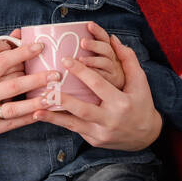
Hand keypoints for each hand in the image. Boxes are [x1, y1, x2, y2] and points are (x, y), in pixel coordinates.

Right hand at [0, 31, 59, 140]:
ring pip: (16, 109)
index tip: (40, 46)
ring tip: (54, 95)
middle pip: (13, 86)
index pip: (1, 62)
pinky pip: (12, 124)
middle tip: (57, 73)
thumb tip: (16, 37)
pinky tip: (43, 111)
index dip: (22, 53)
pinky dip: (29, 118)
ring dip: (37, 102)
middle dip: (37, 79)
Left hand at [33, 34, 162, 150]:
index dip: (82, 72)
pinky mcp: (94, 141)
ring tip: (35, 109)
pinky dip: (60, 123)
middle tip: (46, 88)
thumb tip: (114, 39)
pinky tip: (44, 116)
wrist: (146, 136)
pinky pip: (74, 130)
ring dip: (53, 117)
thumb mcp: (140, 83)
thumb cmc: (142, 104)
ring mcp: (101, 133)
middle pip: (82, 109)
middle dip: (63, 99)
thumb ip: (128, 61)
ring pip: (73, 125)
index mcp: (121, 103)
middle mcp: (110, 120)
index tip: (65, 60)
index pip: (98, 85)